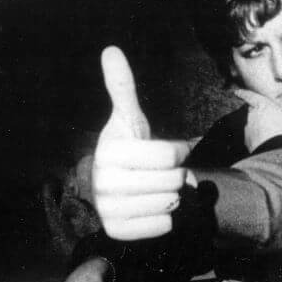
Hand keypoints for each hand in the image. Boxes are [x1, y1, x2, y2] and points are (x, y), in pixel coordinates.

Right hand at [92, 47, 190, 240]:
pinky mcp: (118, 232)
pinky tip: (152, 208)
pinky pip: (163, 225)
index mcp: (108, 152)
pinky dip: (166, 218)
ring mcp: (108, 210)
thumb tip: (111, 50)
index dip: (179, 151)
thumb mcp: (129, 120)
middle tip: (161, 173)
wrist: (115, 188)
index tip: (170, 150)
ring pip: (170, 203)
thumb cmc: (129, 150)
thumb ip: (122, 88)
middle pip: (173, 180)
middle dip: (176, 175)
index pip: (170, 155)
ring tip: (156, 189)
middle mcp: (103, 183)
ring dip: (172, 197)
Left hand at [233, 82, 281, 153]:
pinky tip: (265, 141)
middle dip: (257, 111)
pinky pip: (250, 135)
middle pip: (251, 110)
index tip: (237, 91)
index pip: (249, 96)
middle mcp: (251, 115)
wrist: (275, 153)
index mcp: (261, 105)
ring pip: (250, 122)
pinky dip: (255, 136)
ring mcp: (248, 128)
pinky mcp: (247, 140)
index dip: (243, 93)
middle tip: (267, 116)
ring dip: (256, 124)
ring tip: (267, 130)